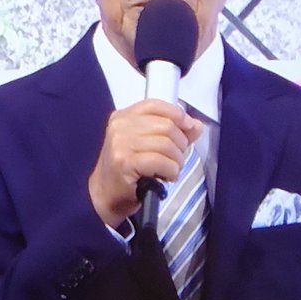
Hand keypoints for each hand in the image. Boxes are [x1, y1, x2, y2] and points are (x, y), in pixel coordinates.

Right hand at [87, 99, 201, 227]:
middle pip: (166, 126)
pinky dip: (171, 171)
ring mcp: (120, 143)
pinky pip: (162, 161)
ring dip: (176, 161)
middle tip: (175, 158)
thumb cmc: (127, 169)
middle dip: (180, 145)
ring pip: (167, 145)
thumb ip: (173, 132)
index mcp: (123, 117)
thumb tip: (195, 125)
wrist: (105, 194)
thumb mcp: (148, 144)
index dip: (177, 114)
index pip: (155, 105)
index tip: (188, 127)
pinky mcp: (125, 162)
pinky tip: (165, 177)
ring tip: (169, 169)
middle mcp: (119, 126)